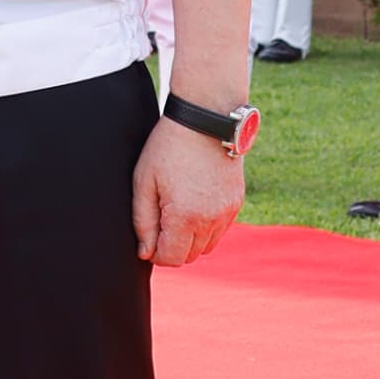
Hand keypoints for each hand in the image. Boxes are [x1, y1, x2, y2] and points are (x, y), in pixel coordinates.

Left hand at [135, 110, 246, 269]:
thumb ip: (143, 222)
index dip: (156, 253)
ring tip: (178, 209)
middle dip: (173, 246)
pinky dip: (207, 225)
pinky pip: (220, 229)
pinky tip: (195, 201)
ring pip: (207, 246)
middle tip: (161, 218)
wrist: (205, 119)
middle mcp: (210, 219)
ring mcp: (227, 212)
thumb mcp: (144, 181)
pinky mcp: (236, 202)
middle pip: (190, 256)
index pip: (172, 259)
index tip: (149, 236)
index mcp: (184, 216)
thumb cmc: (168, 147)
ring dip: (191, 238)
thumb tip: (146, 253)